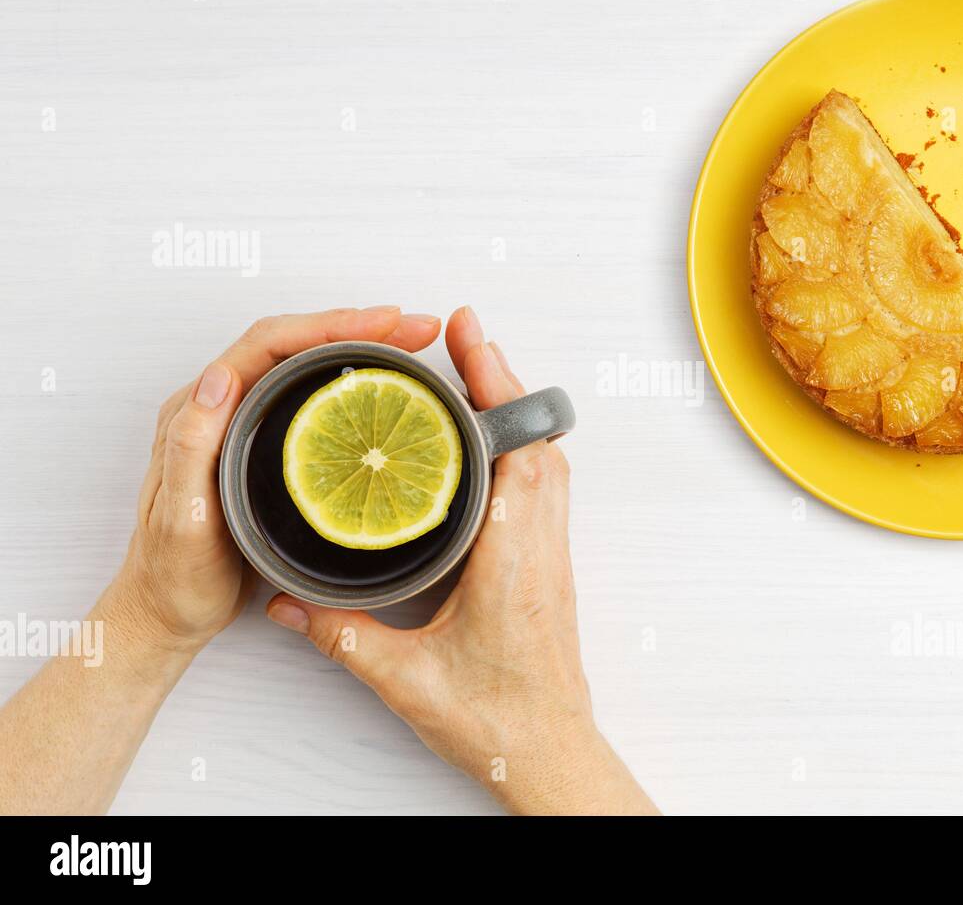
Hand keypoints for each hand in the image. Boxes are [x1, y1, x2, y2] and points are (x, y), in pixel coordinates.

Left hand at [108, 306, 442, 652]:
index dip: (329, 326)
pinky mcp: (265, 445)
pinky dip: (352, 380)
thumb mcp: (182, 518)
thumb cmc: (174, 574)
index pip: (269, 345)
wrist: (169, 611)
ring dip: (360, 347)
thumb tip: (219, 377)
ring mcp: (244, 424)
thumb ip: (192, 446)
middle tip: (415, 328)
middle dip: (358, 327)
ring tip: (411, 346)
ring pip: (306, 365)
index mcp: (198, 411)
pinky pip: (311, 396)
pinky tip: (384, 388)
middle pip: (295, 344)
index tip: (381, 324)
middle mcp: (220, 407)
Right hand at [266, 307, 656, 814]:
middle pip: (535, 438)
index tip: (470, 338)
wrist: (547, 750)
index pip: (514, 451)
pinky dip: (521, 446)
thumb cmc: (497, 720)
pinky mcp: (549, 562)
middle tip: (462, 334)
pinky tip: (487, 443)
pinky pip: (545, 484)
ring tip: (473, 372)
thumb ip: (341, 634)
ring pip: (546, 459)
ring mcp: (552, 552)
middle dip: (501, 378)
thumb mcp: (404, 679)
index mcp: (512, 560)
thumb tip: (287, 598)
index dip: (495, 387)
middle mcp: (541, 545)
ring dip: (514, 409)